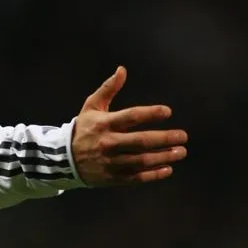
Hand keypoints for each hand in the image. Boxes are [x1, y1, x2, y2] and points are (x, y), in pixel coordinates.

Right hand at [72, 66, 187, 185]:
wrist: (64, 159)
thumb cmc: (84, 129)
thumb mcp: (91, 106)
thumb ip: (108, 89)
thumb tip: (122, 70)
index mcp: (104, 124)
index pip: (131, 117)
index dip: (151, 113)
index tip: (168, 112)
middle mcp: (108, 143)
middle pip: (141, 141)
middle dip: (165, 138)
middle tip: (183, 136)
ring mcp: (111, 162)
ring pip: (142, 160)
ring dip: (164, 157)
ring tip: (180, 151)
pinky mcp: (113, 177)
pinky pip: (137, 177)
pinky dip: (154, 175)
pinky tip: (168, 169)